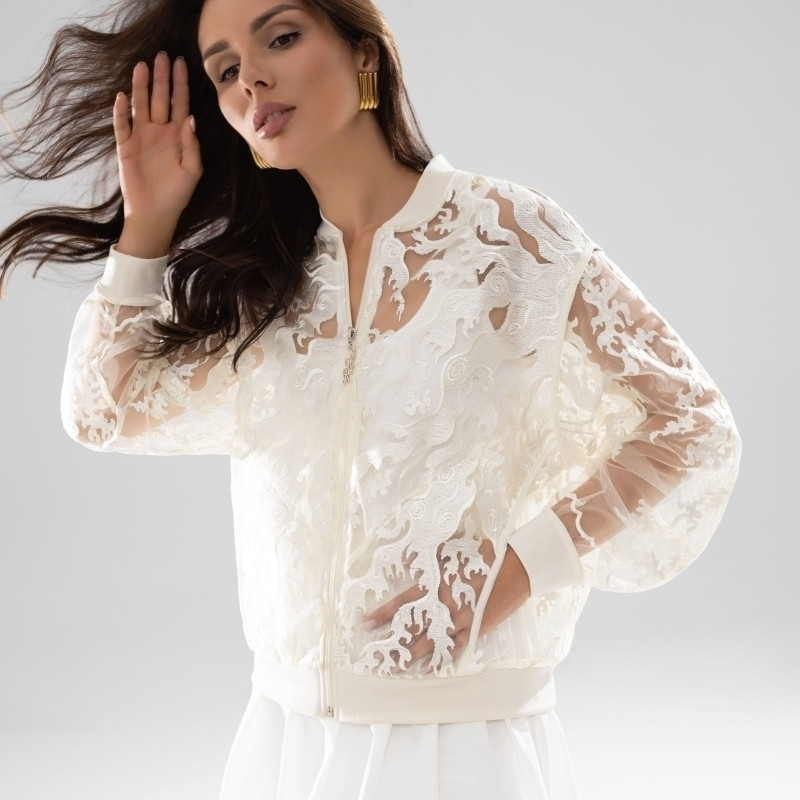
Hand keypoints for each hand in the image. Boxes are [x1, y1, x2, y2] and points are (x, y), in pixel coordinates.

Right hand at [112, 52, 202, 229]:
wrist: (155, 214)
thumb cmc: (177, 194)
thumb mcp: (192, 171)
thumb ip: (192, 145)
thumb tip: (190, 118)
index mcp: (178, 136)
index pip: (181, 104)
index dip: (180, 84)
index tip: (181, 63)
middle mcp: (160, 132)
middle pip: (160, 98)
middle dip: (161, 78)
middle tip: (161, 55)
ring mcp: (141, 137)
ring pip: (140, 106)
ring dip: (140, 87)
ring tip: (141, 66)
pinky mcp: (125, 147)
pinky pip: (122, 125)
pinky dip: (121, 112)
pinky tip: (121, 97)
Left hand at [362, 540, 531, 672]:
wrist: (517, 568)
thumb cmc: (485, 555)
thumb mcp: (452, 548)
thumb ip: (427, 556)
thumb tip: (405, 559)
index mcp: (436, 587)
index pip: (403, 603)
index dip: (384, 614)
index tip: (367, 624)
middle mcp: (444, 607)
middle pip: (412, 628)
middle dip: (392, 642)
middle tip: (374, 655)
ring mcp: (460, 621)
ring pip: (430, 643)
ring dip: (410, 656)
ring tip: (394, 668)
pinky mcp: (475, 629)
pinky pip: (454, 648)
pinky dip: (440, 658)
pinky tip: (427, 668)